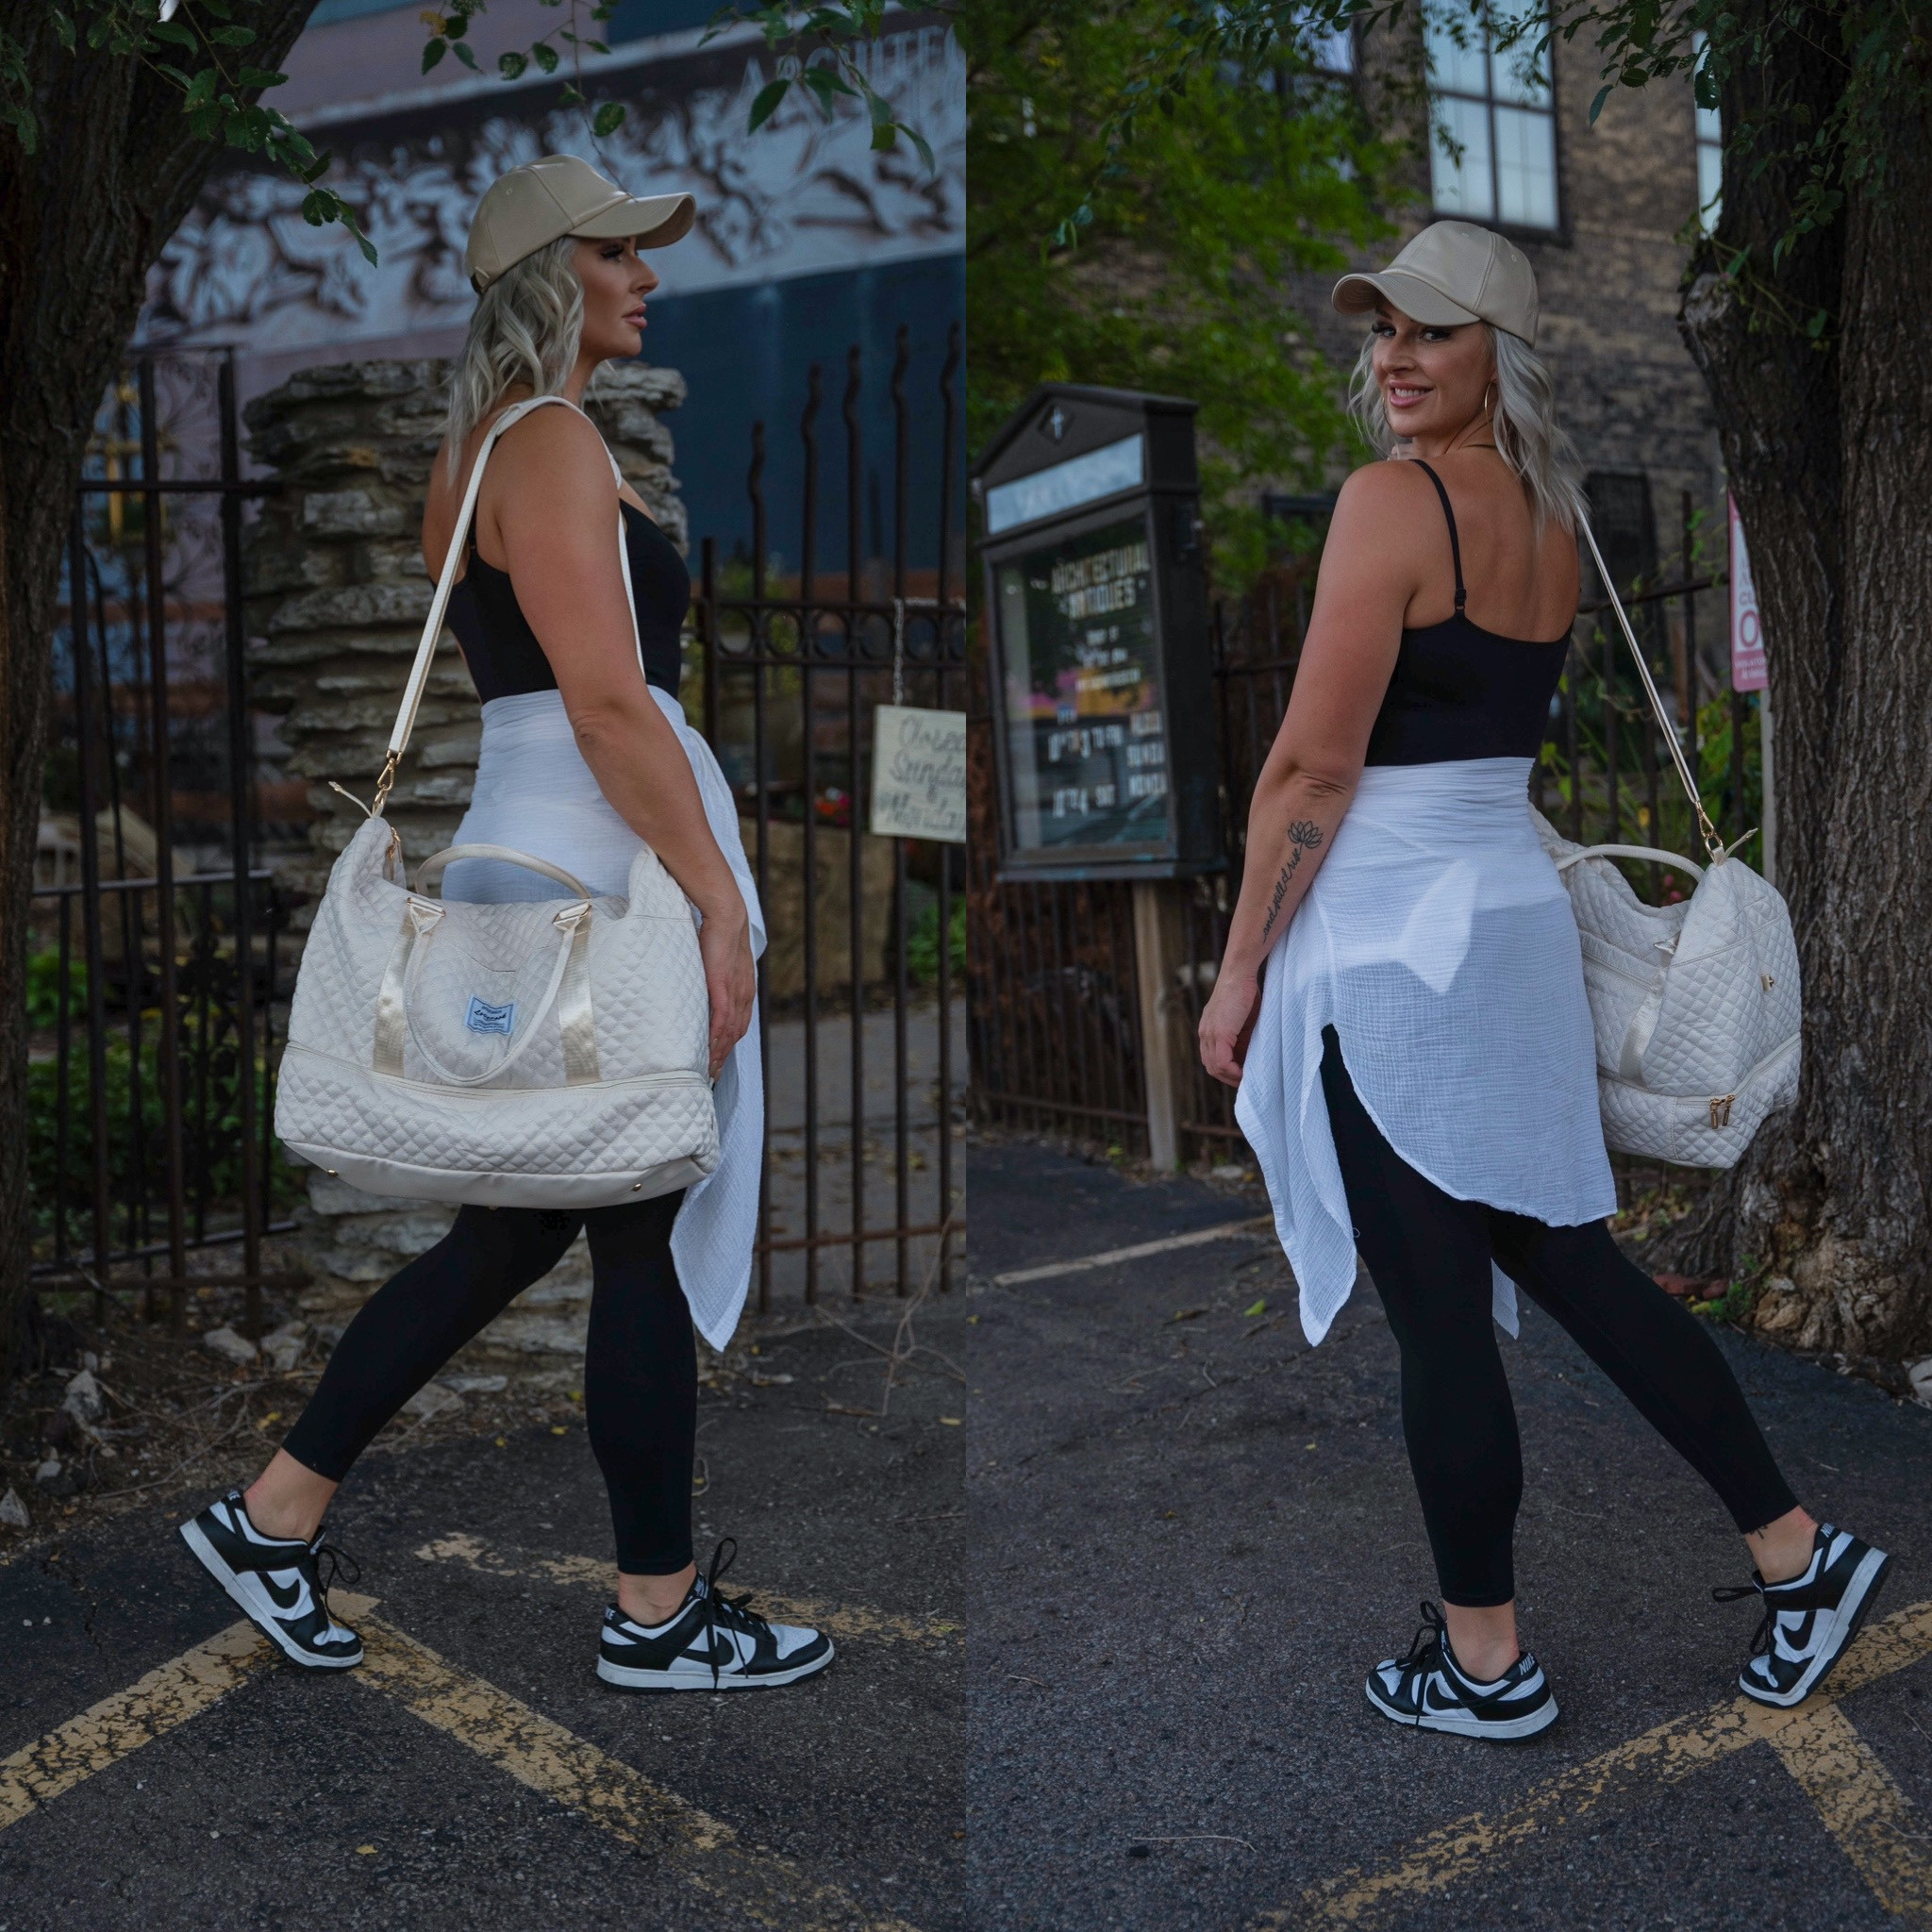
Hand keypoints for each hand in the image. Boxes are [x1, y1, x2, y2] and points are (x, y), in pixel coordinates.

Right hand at [697, 905, 754, 1079]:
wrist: (726, 916)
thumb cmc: (719, 937)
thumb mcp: (719, 964)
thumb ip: (715, 980)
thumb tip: (704, 989)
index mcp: (743, 991)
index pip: (738, 1026)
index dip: (729, 1046)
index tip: (718, 1062)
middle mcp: (743, 995)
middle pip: (735, 1034)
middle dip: (724, 1056)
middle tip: (712, 1075)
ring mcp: (735, 992)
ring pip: (730, 1030)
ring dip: (720, 1052)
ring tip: (709, 1069)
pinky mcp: (723, 986)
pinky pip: (722, 1017)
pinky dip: (717, 1036)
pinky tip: (710, 1048)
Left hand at [1198, 967, 1260, 1088]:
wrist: (1239, 973)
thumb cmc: (1245, 992)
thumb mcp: (1243, 1021)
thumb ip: (1242, 1037)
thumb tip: (1249, 1056)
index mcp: (1208, 1030)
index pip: (1211, 1059)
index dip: (1226, 1070)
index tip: (1242, 1075)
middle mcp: (1205, 1033)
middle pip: (1210, 1066)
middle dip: (1228, 1077)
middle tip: (1245, 1082)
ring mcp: (1210, 1033)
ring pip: (1215, 1067)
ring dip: (1231, 1077)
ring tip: (1247, 1080)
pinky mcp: (1219, 1033)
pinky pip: (1222, 1062)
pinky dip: (1233, 1071)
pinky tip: (1245, 1073)